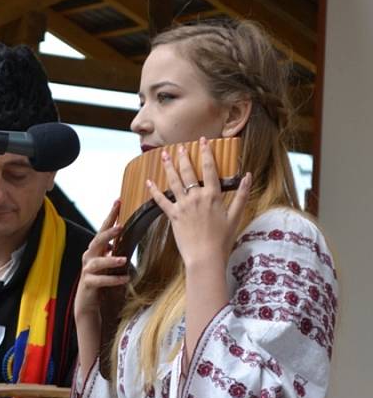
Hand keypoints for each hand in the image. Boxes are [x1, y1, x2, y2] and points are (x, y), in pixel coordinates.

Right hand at [75, 199, 129, 320]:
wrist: (88, 302)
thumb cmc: (101, 280)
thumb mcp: (109, 262)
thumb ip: (114, 249)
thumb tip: (127, 234)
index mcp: (96, 249)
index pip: (103, 228)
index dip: (110, 216)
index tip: (118, 201)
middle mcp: (89, 257)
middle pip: (97, 241)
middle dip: (108, 233)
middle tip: (121, 226)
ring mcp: (87, 270)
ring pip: (97, 262)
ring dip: (110, 260)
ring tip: (124, 259)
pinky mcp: (89, 284)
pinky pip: (100, 280)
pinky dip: (112, 279)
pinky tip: (124, 279)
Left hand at [147, 137, 251, 267]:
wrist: (206, 256)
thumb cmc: (223, 239)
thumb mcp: (236, 216)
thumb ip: (241, 194)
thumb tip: (248, 175)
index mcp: (213, 195)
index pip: (210, 169)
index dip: (206, 153)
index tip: (203, 141)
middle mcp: (197, 197)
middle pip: (189, 172)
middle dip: (184, 157)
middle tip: (179, 146)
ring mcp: (183, 206)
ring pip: (174, 182)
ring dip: (168, 167)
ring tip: (164, 155)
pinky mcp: (173, 216)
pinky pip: (161, 200)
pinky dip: (154, 190)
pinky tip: (149, 181)